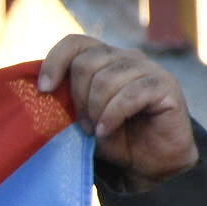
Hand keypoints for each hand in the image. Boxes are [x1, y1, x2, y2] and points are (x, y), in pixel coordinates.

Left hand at [38, 35, 197, 187]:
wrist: (152, 162)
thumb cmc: (114, 138)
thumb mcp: (82, 117)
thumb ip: (66, 100)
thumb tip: (40, 90)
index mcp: (105, 58)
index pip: (75, 43)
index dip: (55, 61)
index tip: (44, 89)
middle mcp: (126, 57)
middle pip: (86, 63)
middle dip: (78, 98)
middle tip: (83, 124)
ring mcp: (148, 68)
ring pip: (107, 79)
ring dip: (95, 110)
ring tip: (97, 130)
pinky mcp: (166, 85)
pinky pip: (130, 94)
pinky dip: (112, 116)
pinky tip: (105, 130)